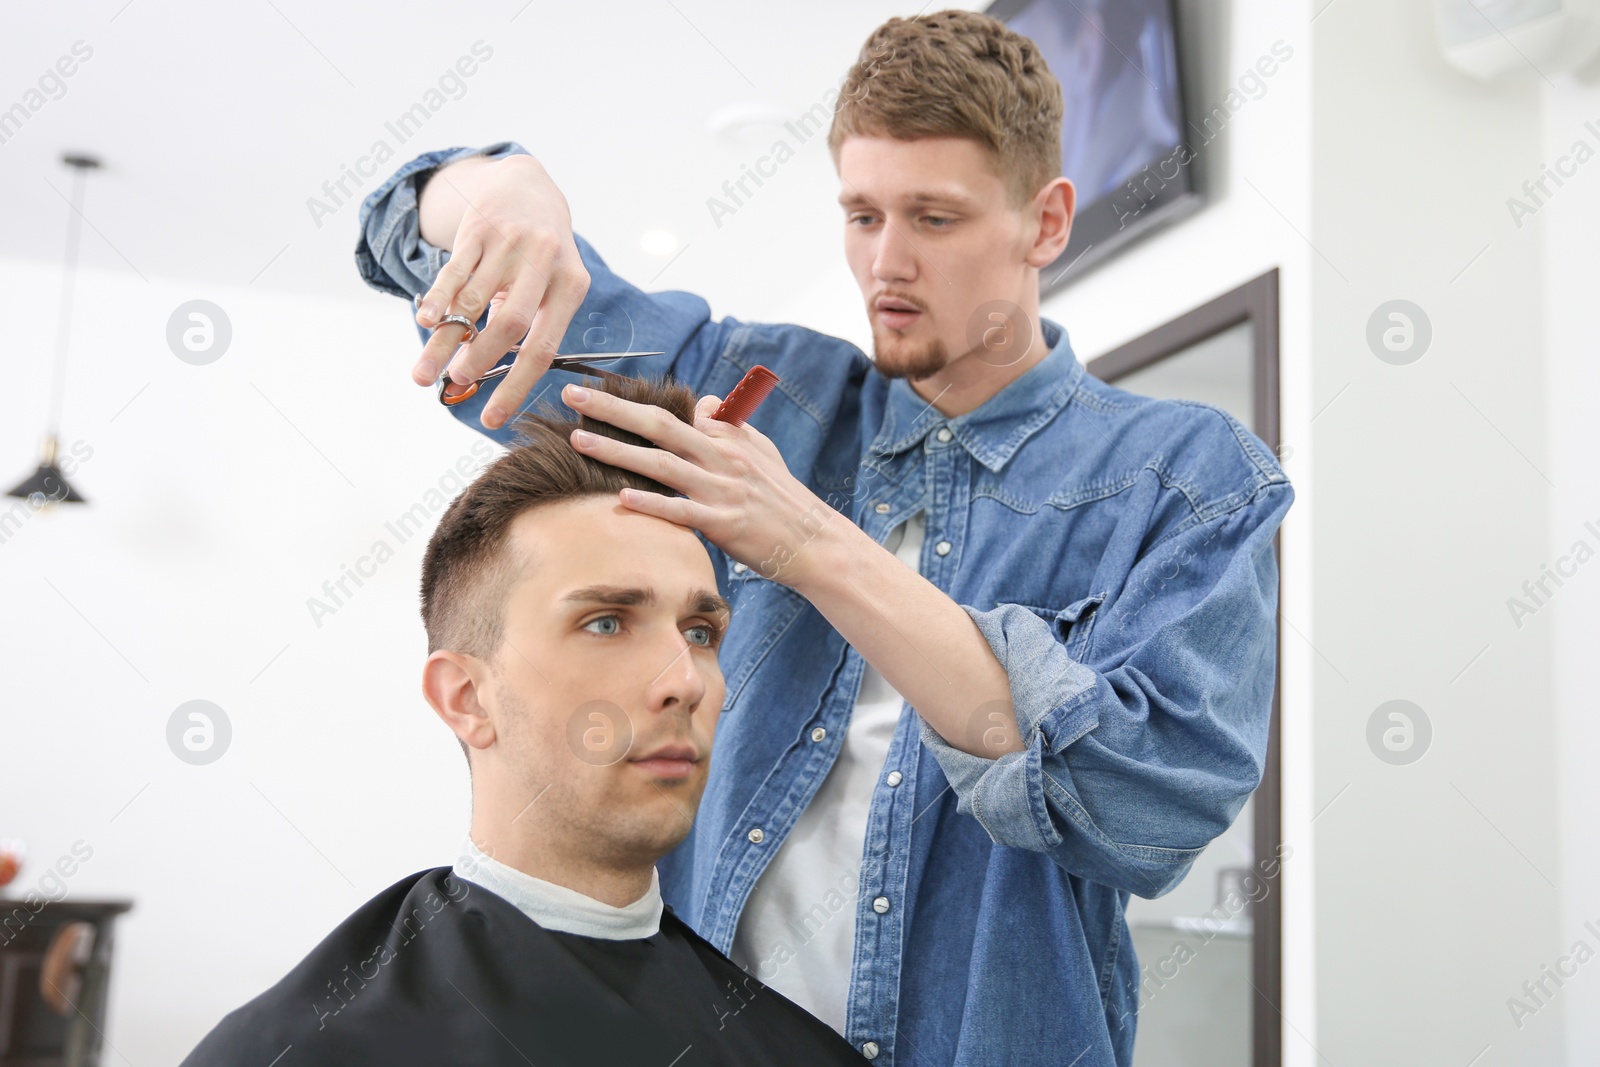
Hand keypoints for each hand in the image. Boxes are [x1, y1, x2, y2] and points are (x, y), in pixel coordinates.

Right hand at [413, 153, 590, 429]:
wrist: (527, 185)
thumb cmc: (540, 252)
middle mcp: (544, 262)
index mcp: (571, 285)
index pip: (543, 347)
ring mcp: (510, 243)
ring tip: (424, 372)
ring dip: (445, 342)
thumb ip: (528, 323)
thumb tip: (488, 372)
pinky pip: (454, 272)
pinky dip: (437, 300)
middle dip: (481, 361)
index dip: (516, 386)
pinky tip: (425, 322)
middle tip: (458, 383)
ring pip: (473, 302)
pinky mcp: (479, 229)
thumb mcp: (552, 282)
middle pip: (511, 324)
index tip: (493, 418)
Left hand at [561, 384, 839, 584]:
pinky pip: (681, 511)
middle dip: (612, 408)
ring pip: (662, 464)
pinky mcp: (724, 524)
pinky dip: (651, 504)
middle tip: (572, 394)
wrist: (813, 541)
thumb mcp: (762, 450)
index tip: (595, 394)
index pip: (675, 412)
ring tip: (578, 439)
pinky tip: (621, 498)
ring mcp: (722, 490)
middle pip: (659, 424)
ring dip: (617, 450)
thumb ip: (729, 425)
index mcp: (728, 438)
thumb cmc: (783, 498)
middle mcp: (722, 457)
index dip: (633, 402)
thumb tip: (701, 402)